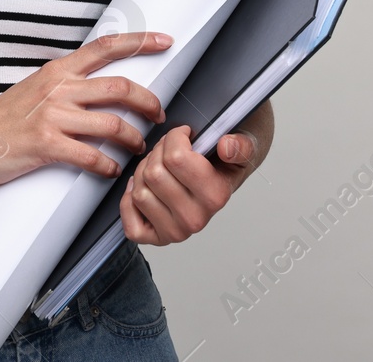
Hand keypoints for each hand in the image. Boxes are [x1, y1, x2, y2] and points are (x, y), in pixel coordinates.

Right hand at [0, 31, 174, 187]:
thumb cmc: (2, 118)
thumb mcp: (36, 89)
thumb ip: (66, 85)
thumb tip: (100, 87)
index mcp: (58, 71)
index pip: (106, 47)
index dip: (139, 42)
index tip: (166, 41)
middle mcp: (58, 88)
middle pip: (120, 87)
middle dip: (149, 102)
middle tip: (159, 115)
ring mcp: (52, 116)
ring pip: (113, 123)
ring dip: (135, 139)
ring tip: (139, 147)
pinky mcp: (45, 145)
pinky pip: (92, 156)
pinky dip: (109, 166)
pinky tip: (111, 170)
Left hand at [119, 123, 261, 245]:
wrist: (223, 181)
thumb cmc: (225, 162)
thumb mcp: (243, 146)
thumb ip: (240, 144)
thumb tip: (226, 146)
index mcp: (215, 196)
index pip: (176, 158)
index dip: (174, 137)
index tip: (183, 134)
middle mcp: (195, 219)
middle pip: (154, 174)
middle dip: (157, 152)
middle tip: (169, 150)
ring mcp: (176, 232)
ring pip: (139, 192)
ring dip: (143, 172)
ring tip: (160, 166)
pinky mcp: (158, 238)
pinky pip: (130, 222)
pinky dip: (129, 202)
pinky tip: (144, 187)